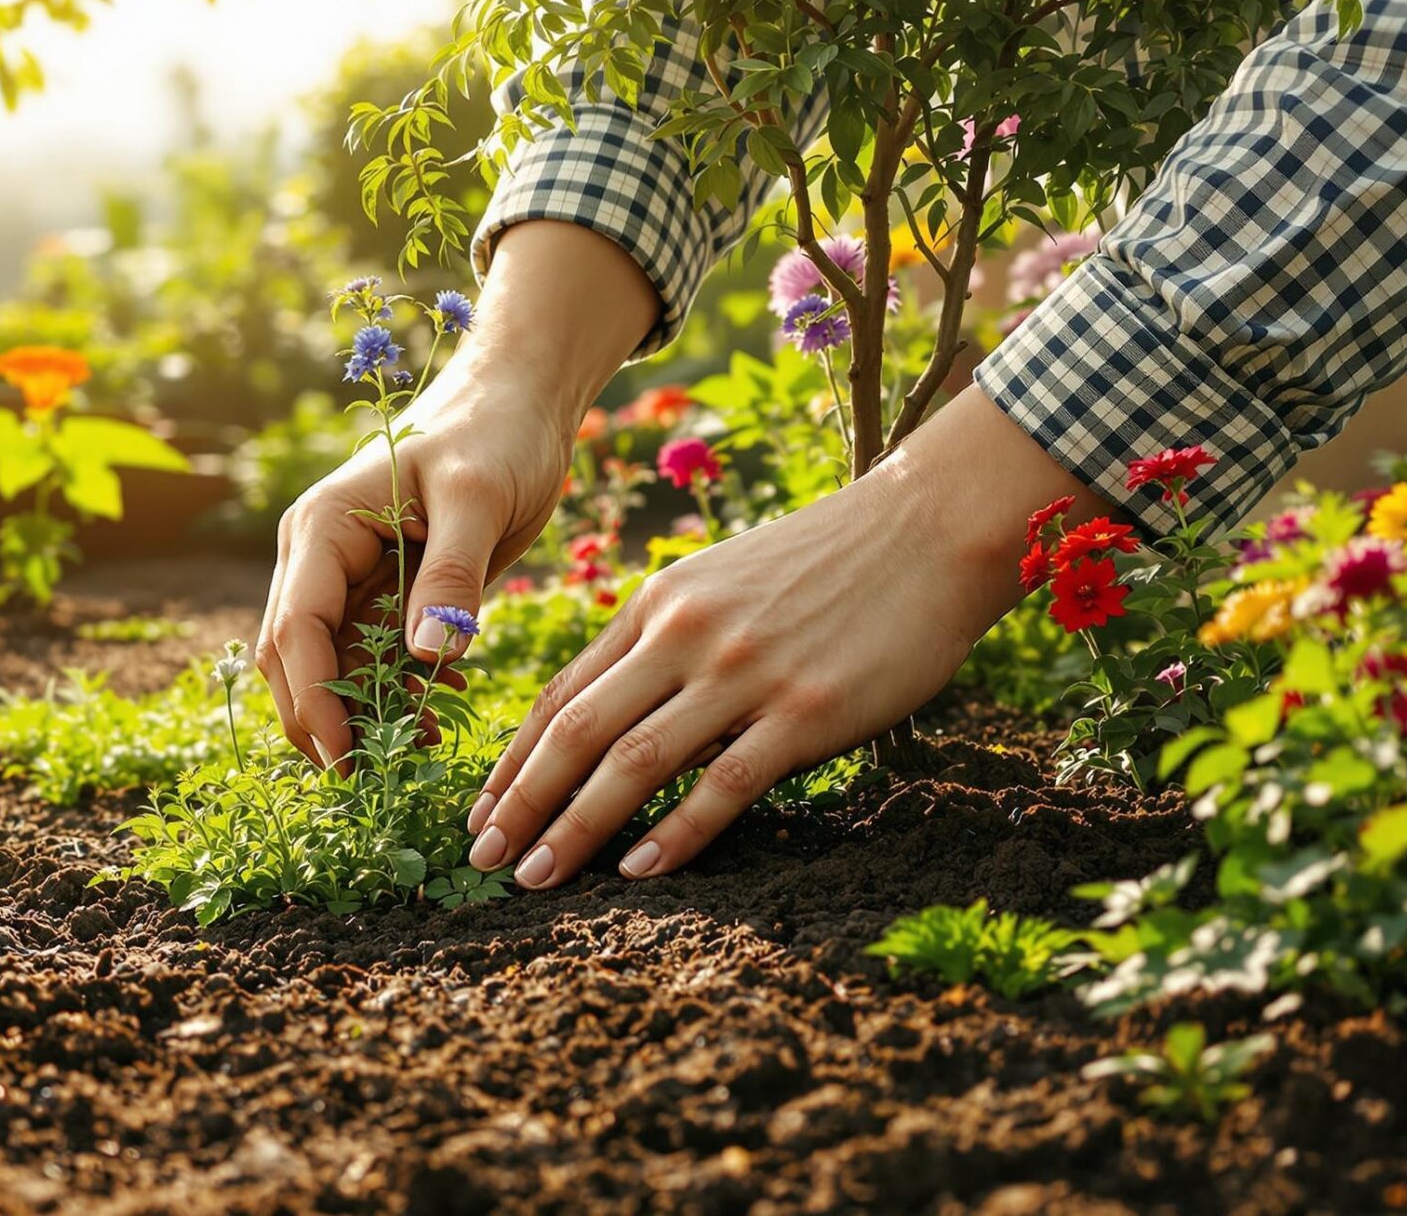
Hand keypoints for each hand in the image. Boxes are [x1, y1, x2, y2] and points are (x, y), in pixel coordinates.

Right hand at [256, 224, 659, 767]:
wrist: (521, 399)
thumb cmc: (497, 431)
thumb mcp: (479, 496)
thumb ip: (451, 576)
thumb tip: (425, 661)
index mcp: (323, 526)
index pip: (295, 628)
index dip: (313, 700)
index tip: (345, 759)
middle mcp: (318, 555)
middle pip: (294, 658)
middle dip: (327, 719)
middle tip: (375, 776)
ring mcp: (347, 575)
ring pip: (330, 665)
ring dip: (364, 711)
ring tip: (424, 741)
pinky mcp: (382, 589)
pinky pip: (371, 656)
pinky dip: (396, 690)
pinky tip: (443, 703)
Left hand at [466, 387, 1101, 887]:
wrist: (926, 529)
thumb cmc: (821, 565)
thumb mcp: (716, 584)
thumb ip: (661, 645)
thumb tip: (613, 720)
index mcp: (655, 607)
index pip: (563, 695)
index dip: (513, 760)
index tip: (480, 810)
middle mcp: (683, 637)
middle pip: (577, 732)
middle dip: (521, 801)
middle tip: (482, 857)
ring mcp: (742, 673)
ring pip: (634, 761)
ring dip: (575, 827)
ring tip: (535, 877)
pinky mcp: (805, 710)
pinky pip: (723, 784)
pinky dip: (675, 833)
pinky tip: (638, 871)